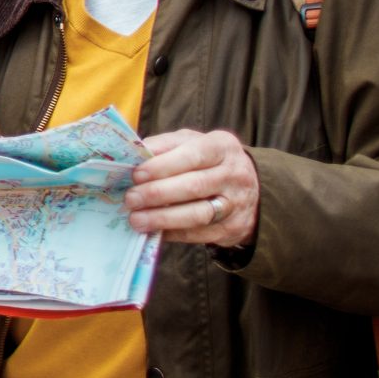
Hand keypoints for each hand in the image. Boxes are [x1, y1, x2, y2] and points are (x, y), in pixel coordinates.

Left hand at [125, 128, 259, 247]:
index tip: (136, 175)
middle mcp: (234, 174)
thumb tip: (134, 154)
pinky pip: (199, 234)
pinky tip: (153, 230)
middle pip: (194, 186)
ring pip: (198, 214)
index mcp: (222, 146)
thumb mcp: (190, 143)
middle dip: (157, 194)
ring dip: (163, 218)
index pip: (192, 155)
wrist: (248, 187)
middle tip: (130, 199)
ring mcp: (236, 204)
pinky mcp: (232, 228)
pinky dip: (173, 233)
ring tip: (136, 219)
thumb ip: (164, 145)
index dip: (162, 166)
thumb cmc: (207, 160)